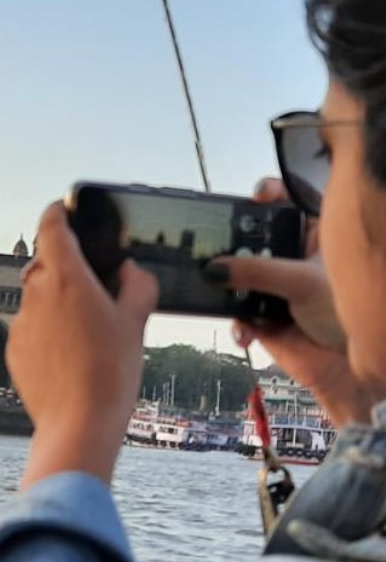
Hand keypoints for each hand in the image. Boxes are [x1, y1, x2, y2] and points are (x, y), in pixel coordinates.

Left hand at [9, 202, 157, 489]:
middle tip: (93, 287)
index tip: (64, 209)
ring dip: (56, 304)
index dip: (58, 212)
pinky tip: (69, 357)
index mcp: (66, 276)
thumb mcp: (136, 323)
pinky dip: (45, 332)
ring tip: (86, 334)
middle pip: (45, 264)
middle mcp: (35, 293)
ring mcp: (20, 321)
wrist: (77, 424)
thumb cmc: (111, 372)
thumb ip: (137, 285)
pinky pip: (29, 328)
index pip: (52, 226)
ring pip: (37, 299)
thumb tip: (129, 271)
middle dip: (65, 268)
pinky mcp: (12, 349)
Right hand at [209, 178, 371, 425]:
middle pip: (250, 239)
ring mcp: (273, 285)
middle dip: (231, 246)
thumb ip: (258, 271)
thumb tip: (215, 267)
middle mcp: (289, 257)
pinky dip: (238, 324)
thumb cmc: (344, 313)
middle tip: (219, 251)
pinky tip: (247, 333)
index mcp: (311, 237)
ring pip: (238, 276)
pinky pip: (237, 312)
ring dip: (228, 288)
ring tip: (227, 295)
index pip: (287, 204)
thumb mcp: (303, 282)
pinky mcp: (261, 314)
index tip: (254, 197)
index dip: (269, 195)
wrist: (346, 367)